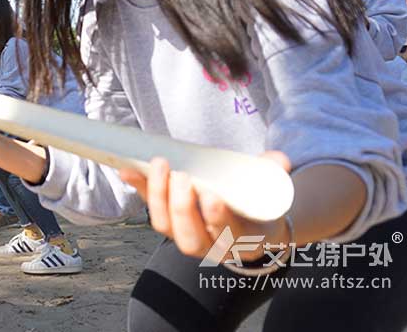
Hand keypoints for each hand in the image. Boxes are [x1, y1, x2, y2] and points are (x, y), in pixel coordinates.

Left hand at [120, 152, 291, 261]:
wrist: (247, 223)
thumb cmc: (257, 205)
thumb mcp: (272, 191)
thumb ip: (275, 174)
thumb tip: (278, 160)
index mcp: (241, 242)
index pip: (227, 237)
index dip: (217, 220)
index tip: (212, 197)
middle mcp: (210, 246)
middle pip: (189, 237)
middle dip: (182, 206)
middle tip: (182, 175)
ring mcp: (186, 236)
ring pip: (165, 226)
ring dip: (157, 196)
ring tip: (159, 165)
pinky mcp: (168, 223)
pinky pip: (150, 210)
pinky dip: (139, 190)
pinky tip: (128, 170)